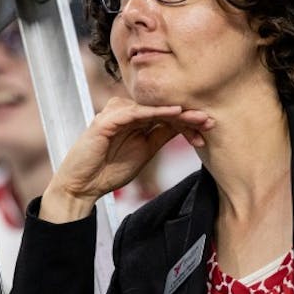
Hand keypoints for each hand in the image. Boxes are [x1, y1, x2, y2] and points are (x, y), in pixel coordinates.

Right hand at [39, 97, 213, 222]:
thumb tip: (187, 126)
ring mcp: (116, 113)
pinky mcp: (106, 120)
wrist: (83, 186)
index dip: (188, 120)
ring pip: (152, 108)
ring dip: (177, 113)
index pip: (165, 114)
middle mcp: (126, 111)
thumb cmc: (111, 169)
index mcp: (135, 118)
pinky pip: (135, 112)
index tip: (209, 128)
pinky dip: (155, 111)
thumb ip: (162, 136)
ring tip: (198, 118)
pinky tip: (174, 112)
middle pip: (161, 108)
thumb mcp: (145, 151)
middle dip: (187, 115)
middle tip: (210, 121)